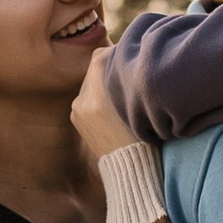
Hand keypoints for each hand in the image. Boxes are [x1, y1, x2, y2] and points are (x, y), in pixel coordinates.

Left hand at [70, 46, 129, 166]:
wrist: (130, 170)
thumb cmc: (146, 139)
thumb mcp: (140, 104)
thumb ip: (127, 77)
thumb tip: (124, 55)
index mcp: (97, 98)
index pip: (100, 56)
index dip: (115, 52)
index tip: (128, 58)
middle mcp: (82, 102)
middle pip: (94, 68)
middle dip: (110, 68)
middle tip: (128, 73)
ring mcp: (77, 110)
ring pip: (91, 81)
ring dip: (104, 81)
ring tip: (121, 91)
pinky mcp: (76, 118)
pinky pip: (87, 95)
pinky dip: (98, 94)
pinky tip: (113, 105)